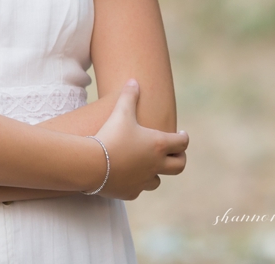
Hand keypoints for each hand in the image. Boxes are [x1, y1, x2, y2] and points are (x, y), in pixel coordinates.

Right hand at [90, 78, 188, 198]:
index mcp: (159, 145)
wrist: (91, 163)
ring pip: (157, 181)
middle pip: (179, 166)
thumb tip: (133, 81)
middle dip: (179, 159)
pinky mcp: (131, 192)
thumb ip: (128, 97)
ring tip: (149, 166)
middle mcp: (156, 165)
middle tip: (174, 153)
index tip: (181, 134)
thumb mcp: (120, 113)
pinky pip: (137, 189)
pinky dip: (135, 184)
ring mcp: (144, 181)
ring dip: (156, 173)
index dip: (183, 137)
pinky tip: (127, 177)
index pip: (182, 143)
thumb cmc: (110, 135)